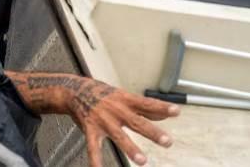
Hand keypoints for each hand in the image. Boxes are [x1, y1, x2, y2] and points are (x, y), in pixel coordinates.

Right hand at [63, 78, 178, 166]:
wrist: (73, 91)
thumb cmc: (101, 94)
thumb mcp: (123, 96)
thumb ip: (143, 108)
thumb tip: (164, 115)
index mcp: (125, 100)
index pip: (146, 103)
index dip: (161, 107)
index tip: (176, 111)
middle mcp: (115, 110)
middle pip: (136, 122)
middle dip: (152, 132)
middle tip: (166, 142)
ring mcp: (103, 121)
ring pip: (119, 136)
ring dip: (131, 149)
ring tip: (142, 161)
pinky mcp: (91, 130)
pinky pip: (93, 148)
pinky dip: (96, 161)